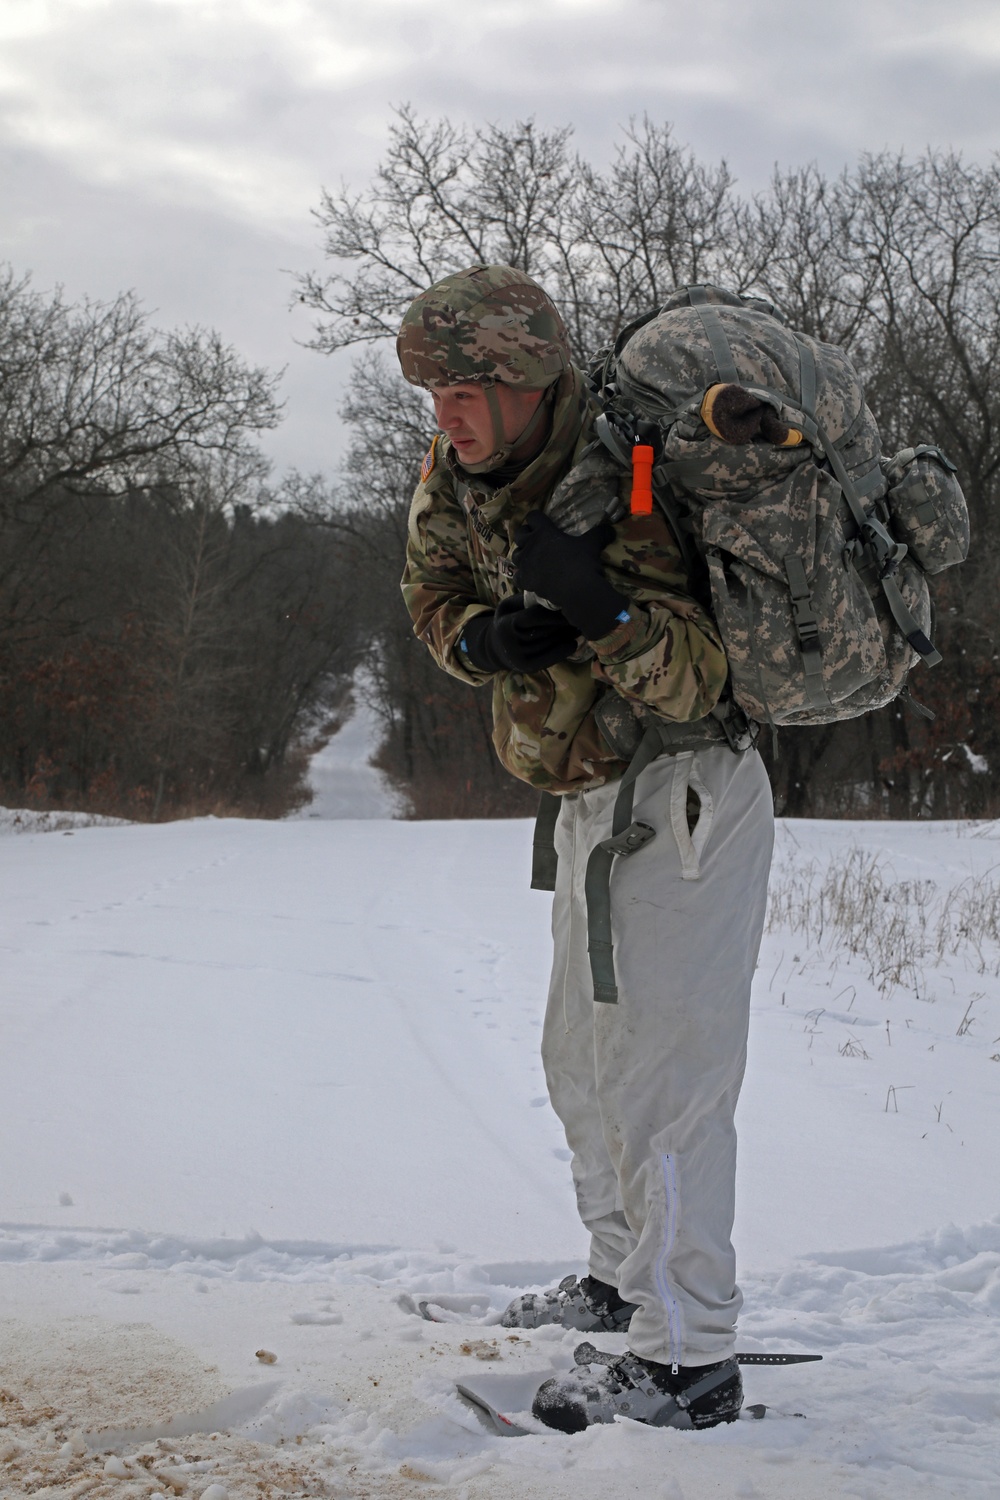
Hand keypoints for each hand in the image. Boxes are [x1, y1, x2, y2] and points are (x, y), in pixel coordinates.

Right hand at [460, 594, 580, 673]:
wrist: (495, 649)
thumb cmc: (507, 621)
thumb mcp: (509, 607)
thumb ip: (525, 599)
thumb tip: (548, 590)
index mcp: (506, 624)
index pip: (534, 616)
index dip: (553, 612)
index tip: (570, 604)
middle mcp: (512, 643)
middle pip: (544, 631)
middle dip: (564, 622)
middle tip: (582, 614)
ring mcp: (520, 658)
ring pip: (549, 644)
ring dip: (567, 636)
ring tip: (580, 626)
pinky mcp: (527, 668)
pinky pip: (549, 659)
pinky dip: (563, 651)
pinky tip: (574, 643)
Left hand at [513, 512, 628, 640]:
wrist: (577, 589)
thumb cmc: (583, 562)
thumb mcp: (593, 544)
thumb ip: (600, 533)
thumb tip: (612, 529)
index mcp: (545, 532)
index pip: (533, 517)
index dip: (535, 518)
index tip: (540, 522)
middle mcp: (532, 545)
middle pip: (520, 534)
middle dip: (525, 535)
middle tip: (534, 539)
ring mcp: (526, 563)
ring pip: (516, 555)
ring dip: (522, 555)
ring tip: (531, 558)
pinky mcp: (525, 580)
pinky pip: (517, 575)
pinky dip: (522, 575)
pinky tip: (529, 577)